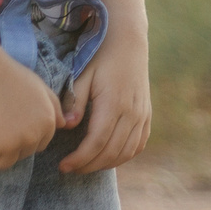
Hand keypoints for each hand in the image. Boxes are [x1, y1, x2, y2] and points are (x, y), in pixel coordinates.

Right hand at [0, 50, 61, 169]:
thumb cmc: (6, 74)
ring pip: (2, 162)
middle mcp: (33, 136)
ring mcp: (11, 143)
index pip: (37, 146)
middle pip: (20, 156)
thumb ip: (53, 106)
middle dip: (7, 143)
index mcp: (47, 123)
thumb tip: (64, 125)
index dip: (20, 134)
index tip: (9, 117)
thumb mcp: (38, 86)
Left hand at [57, 34, 151, 173]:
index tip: (63, 165)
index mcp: (114, 102)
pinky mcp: (147, 115)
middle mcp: (132, 112)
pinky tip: (107, 158)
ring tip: (85, 165)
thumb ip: (75, 100)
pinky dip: (123, 156)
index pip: (97, 142)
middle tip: (69, 169)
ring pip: (126, 152)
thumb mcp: (83, 73)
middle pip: (111, 152)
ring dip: (105, 164)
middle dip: (88, 166)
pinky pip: (138, 144)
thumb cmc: (101, 56)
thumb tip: (67, 125)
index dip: (80, 159)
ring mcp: (142, 114)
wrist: (128, 40)